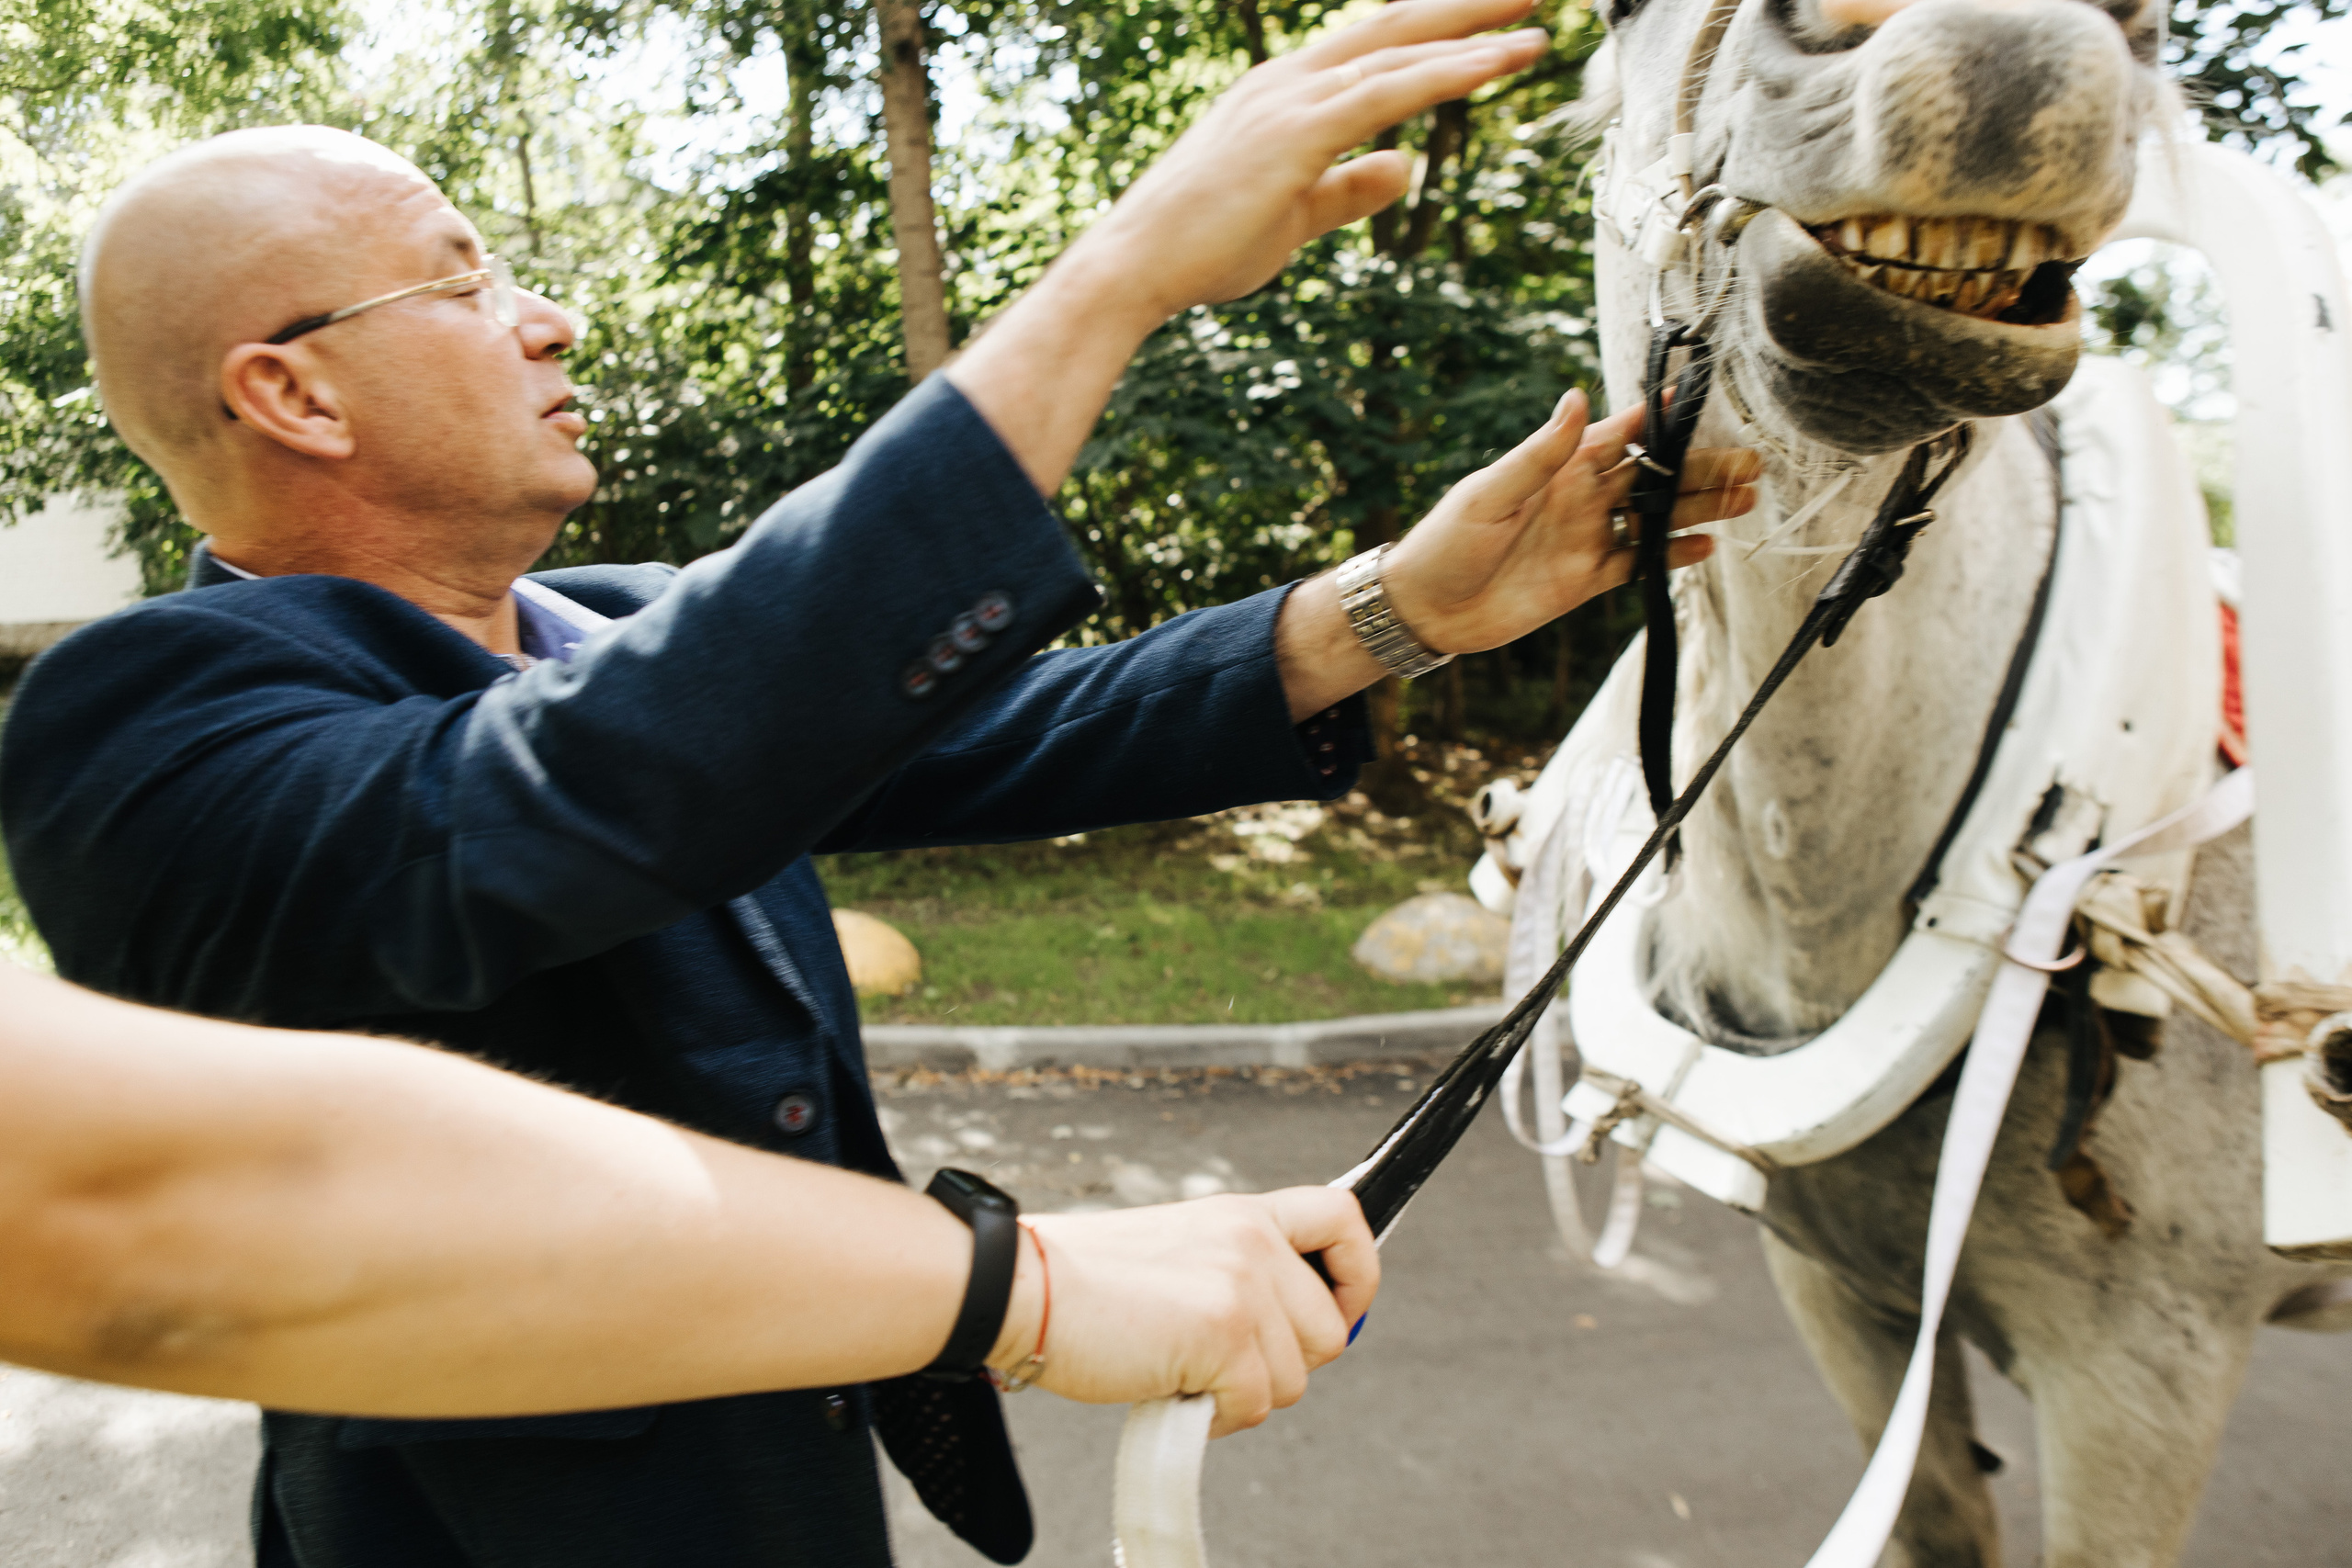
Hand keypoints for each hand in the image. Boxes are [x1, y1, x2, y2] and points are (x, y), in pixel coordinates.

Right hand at [987, 1188, 1376, 1437]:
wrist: (1022, 1288)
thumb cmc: (1083, 1282)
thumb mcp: (1178, 1250)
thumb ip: (1235, 1272)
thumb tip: (1286, 1333)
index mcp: (1242, 1214)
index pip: (1345, 1215)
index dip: (1358, 1273)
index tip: (1337, 1307)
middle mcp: (1253, 1240)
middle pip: (1330, 1331)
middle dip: (1282, 1365)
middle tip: (1219, 1365)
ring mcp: (1243, 1285)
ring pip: (1296, 1379)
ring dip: (1243, 1395)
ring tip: (1183, 1372)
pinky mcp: (1225, 1334)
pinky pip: (1256, 1406)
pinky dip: (1214, 1417)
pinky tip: (1170, 1388)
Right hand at [1073, 0, 1548, 320]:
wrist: (1135, 267)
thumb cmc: (1202, 247)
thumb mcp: (1294, 215)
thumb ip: (1349, 188)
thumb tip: (1406, 165)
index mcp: (1284, 93)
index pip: (1376, 45)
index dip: (1438, 26)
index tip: (1494, 18)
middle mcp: (1289, 80)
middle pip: (1397, 24)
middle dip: (1468, 5)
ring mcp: (1291, 100)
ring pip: (1401, 49)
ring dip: (1475, 33)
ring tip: (1538, 25)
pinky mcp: (1297, 133)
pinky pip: (1390, 92)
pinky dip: (1448, 72)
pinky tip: (1496, 62)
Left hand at [1381, 390, 1759, 655]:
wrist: (1426, 609)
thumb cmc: (1445, 542)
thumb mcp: (1490, 493)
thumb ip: (1540, 453)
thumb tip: (1575, 398)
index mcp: (1560, 467)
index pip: (1621, 432)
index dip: (1659, 416)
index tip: (1699, 398)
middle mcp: (1581, 497)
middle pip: (1654, 476)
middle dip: (1700, 467)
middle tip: (1750, 462)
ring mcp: (1588, 537)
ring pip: (1657, 517)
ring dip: (1698, 508)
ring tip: (1745, 499)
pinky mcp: (1586, 579)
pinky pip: (1639, 563)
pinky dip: (1671, 555)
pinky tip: (1705, 547)